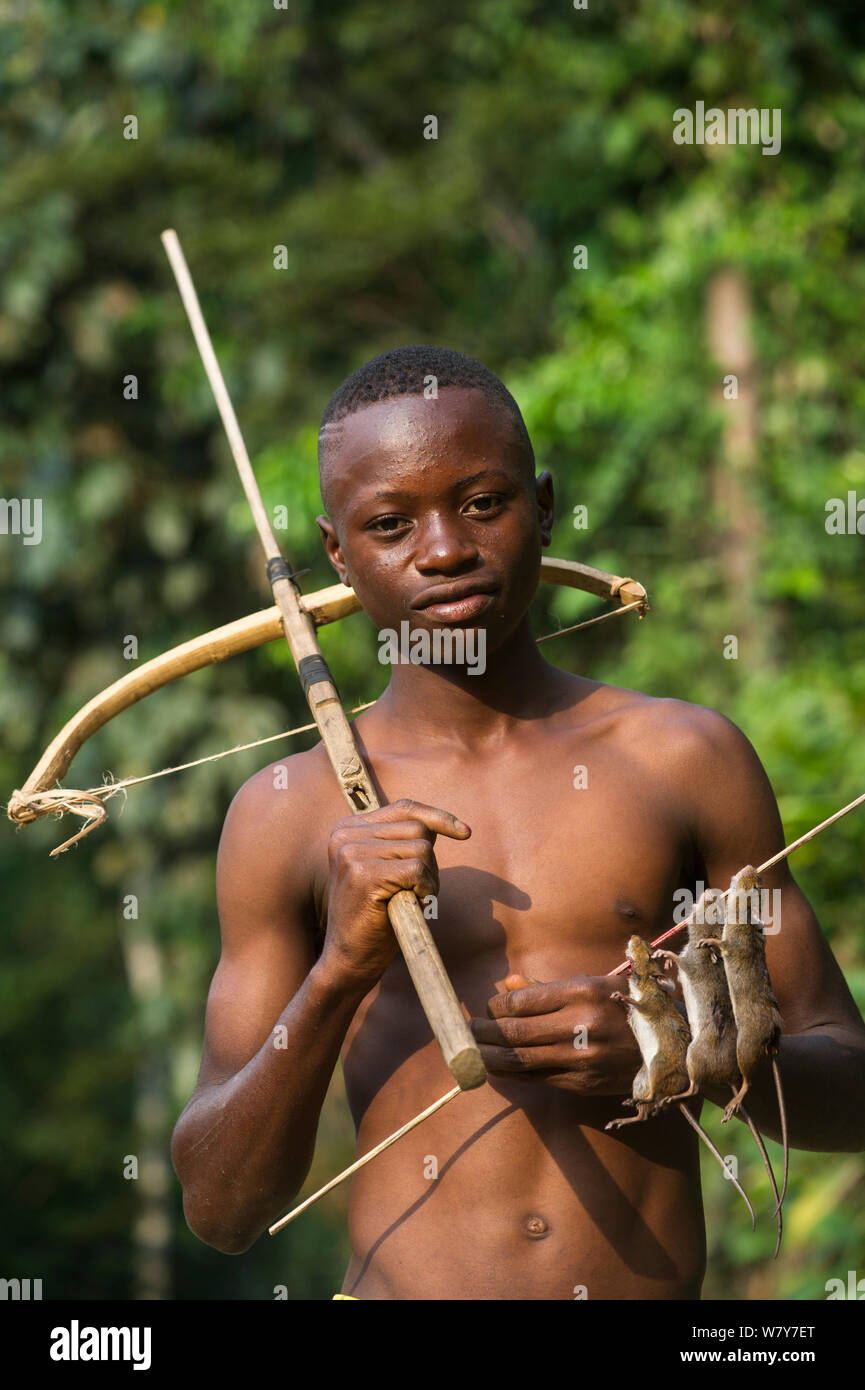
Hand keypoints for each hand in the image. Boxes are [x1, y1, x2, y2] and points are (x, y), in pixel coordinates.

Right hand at [318, 798, 470, 992]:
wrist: (348, 960)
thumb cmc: (373, 918)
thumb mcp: (384, 870)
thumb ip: (402, 843)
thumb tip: (443, 823)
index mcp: (346, 829)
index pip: (404, 808)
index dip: (438, 817)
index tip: (465, 832)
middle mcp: (345, 835)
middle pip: (417, 829)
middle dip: (431, 862)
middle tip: (419, 892)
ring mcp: (352, 853)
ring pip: (421, 849)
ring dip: (429, 879)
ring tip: (411, 901)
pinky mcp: (363, 874)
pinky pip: (417, 870)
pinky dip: (426, 889)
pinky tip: (413, 905)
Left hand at [470, 972, 640, 1094]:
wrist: (671, 1045)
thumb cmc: (627, 1006)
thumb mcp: (593, 984)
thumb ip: (546, 989)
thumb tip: (508, 984)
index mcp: (581, 992)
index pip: (521, 1002)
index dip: (496, 1006)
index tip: (487, 1008)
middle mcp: (580, 1024)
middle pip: (515, 1032)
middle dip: (484, 1033)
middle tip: (467, 1032)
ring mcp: (581, 1057)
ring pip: (520, 1060)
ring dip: (490, 1057)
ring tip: (472, 1052)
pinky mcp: (583, 1083)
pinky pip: (537, 1079)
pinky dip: (512, 1074)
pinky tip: (497, 1069)